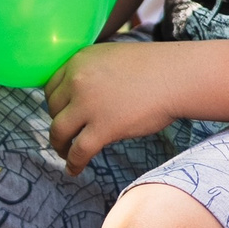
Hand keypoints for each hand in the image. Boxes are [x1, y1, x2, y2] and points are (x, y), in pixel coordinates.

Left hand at [43, 41, 177, 174]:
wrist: (177, 77)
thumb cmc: (152, 68)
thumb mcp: (110, 57)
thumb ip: (89, 71)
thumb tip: (74, 94)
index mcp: (78, 61)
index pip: (51, 88)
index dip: (54, 105)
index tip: (60, 115)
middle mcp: (77, 81)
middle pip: (52, 110)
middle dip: (58, 123)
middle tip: (66, 135)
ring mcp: (88, 105)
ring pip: (58, 132)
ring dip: (59, 146)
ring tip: (65, 154)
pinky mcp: (103, 128)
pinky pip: (78, 151)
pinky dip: (73, 163)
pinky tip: (74, 170)